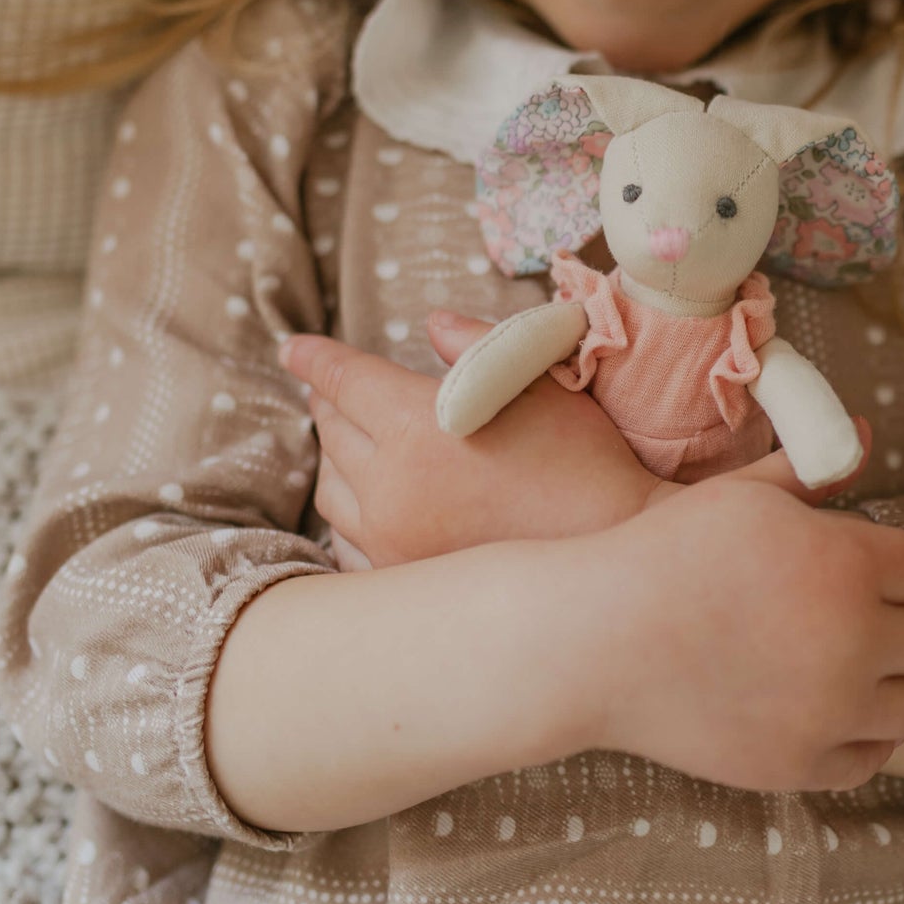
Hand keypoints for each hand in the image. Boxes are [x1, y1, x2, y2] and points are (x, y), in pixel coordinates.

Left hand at [279, 312, 873, 568]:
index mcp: (414, 422)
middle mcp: (387, 482)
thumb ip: (476, 346)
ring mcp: (388, 539)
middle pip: (333, 430)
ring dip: (334, 457)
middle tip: (329, 389)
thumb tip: (432, 325)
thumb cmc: (580, 460)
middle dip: (329, 402)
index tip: (294, 349)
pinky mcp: (400, 579)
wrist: (608, 556)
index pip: (343, 379)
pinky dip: (347, 516)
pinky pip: (347, 542)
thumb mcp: (537, 381)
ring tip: (346, 443)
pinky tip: (362, 510)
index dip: (316, 359)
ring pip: (332, 488)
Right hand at [574, 461, 903, 792]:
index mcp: (851, 565)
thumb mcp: (744, 496)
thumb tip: (869, 431)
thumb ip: (814, 470)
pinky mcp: (802, 761)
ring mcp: (833, 710)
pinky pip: (869, 753)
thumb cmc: (667, 554)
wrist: (599, 644)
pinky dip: (891, 736)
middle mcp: (857, 642)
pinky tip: (900, 724)